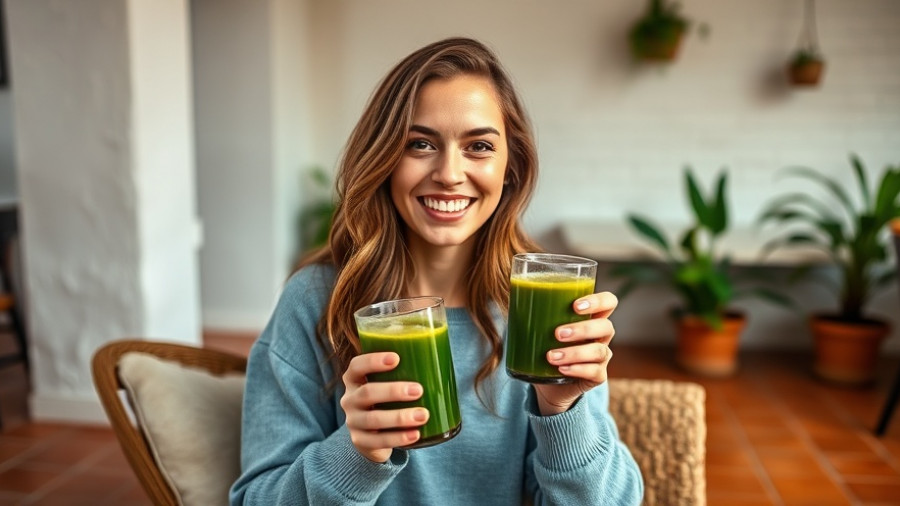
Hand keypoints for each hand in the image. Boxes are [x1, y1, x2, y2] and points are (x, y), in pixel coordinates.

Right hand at [339, 352, 429, 461]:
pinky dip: (399, 438)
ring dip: (400, 417)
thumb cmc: (386, 401)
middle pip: (367, 393)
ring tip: (423, 415)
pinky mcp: (361, 441)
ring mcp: (353, 421)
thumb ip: (402, 372)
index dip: (373, 361)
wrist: (372, 436)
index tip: (396, 358)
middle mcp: (350, 399)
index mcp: (354, 379)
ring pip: (374, 419)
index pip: (357, 366)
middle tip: (418, 390)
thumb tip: (440, 358)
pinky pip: (379, 441)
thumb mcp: (386, 384)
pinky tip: (415, 434)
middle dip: (393, 391)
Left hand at [533, 292, 616, 415]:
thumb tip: (514, 297)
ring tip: (551, 356)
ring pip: (599, 351)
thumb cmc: (544, 348)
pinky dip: (577, 369)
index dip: (598, 301)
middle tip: (557, 333)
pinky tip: (562, 369)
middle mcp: (600, 336)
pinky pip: (596, 372)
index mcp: (590, 317)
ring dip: (574, 352)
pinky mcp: (598, 376)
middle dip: (582, 329)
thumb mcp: (538, 329)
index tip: (575, 306)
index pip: (608, 302)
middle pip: (606, 326)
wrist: (546, 383)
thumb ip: (532, 313)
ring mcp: (601, 357)